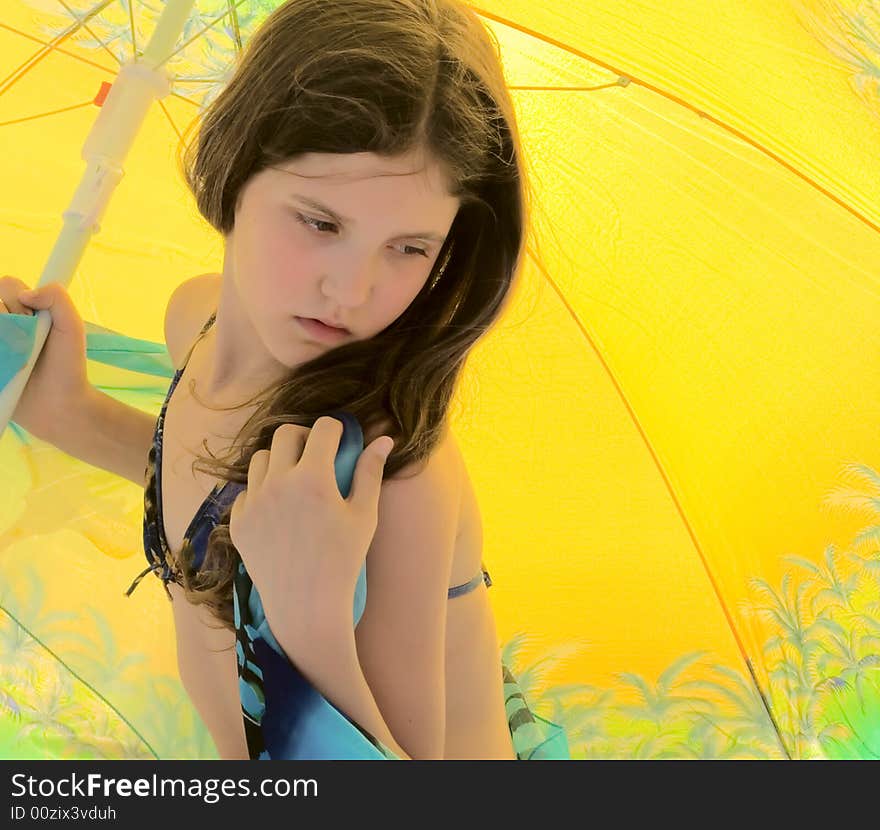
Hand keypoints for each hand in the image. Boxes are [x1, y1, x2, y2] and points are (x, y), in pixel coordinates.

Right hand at [0, 277, 89, 440]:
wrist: (58, 406)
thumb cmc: (68, 366)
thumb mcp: (72, 327)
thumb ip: (57, 298)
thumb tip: (24, 292)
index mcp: (25, 309)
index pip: (6, 285)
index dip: (16, 301)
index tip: (33, 320)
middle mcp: (5, 323)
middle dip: (8, 321)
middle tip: (27, 344)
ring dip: (1, 340)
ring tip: (17, 359)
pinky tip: (6, 368)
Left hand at [228, 416, 393, 630]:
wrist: (306, 607)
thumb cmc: (343, 561)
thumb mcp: (364, 515)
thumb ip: (370, 472)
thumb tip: (384, 439)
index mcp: (312, 477)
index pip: (322, 428)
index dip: (335, 429)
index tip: (340, 438)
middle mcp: (277, 483)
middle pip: (285, 434)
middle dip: (304, 436)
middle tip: (317, 453)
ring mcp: (253, 502)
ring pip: (261, 458)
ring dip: (280, 460)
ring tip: (295, 479)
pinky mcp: (238, 522)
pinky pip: (247, 490)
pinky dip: (262, 491)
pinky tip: (279, 509)